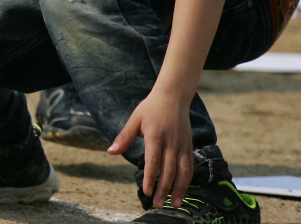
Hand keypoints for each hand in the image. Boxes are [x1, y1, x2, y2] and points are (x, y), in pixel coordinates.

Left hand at [110, 88, 193, 208]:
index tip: (146, 191)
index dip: (150, 177)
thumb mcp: (135, 119)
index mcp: (155, 136)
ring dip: (178, 189)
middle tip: (157, 204)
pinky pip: (189, 167)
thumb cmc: (150, 108)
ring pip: (182, 171)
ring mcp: (182, 145)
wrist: (173, 97)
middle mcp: (171, 142)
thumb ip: (124, 137)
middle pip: (168, 170)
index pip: (153, 161)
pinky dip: (186, 181)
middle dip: (163, 189)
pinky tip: (182, 191)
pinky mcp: (189, 147)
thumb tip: (110, 151)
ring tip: (174, 204)